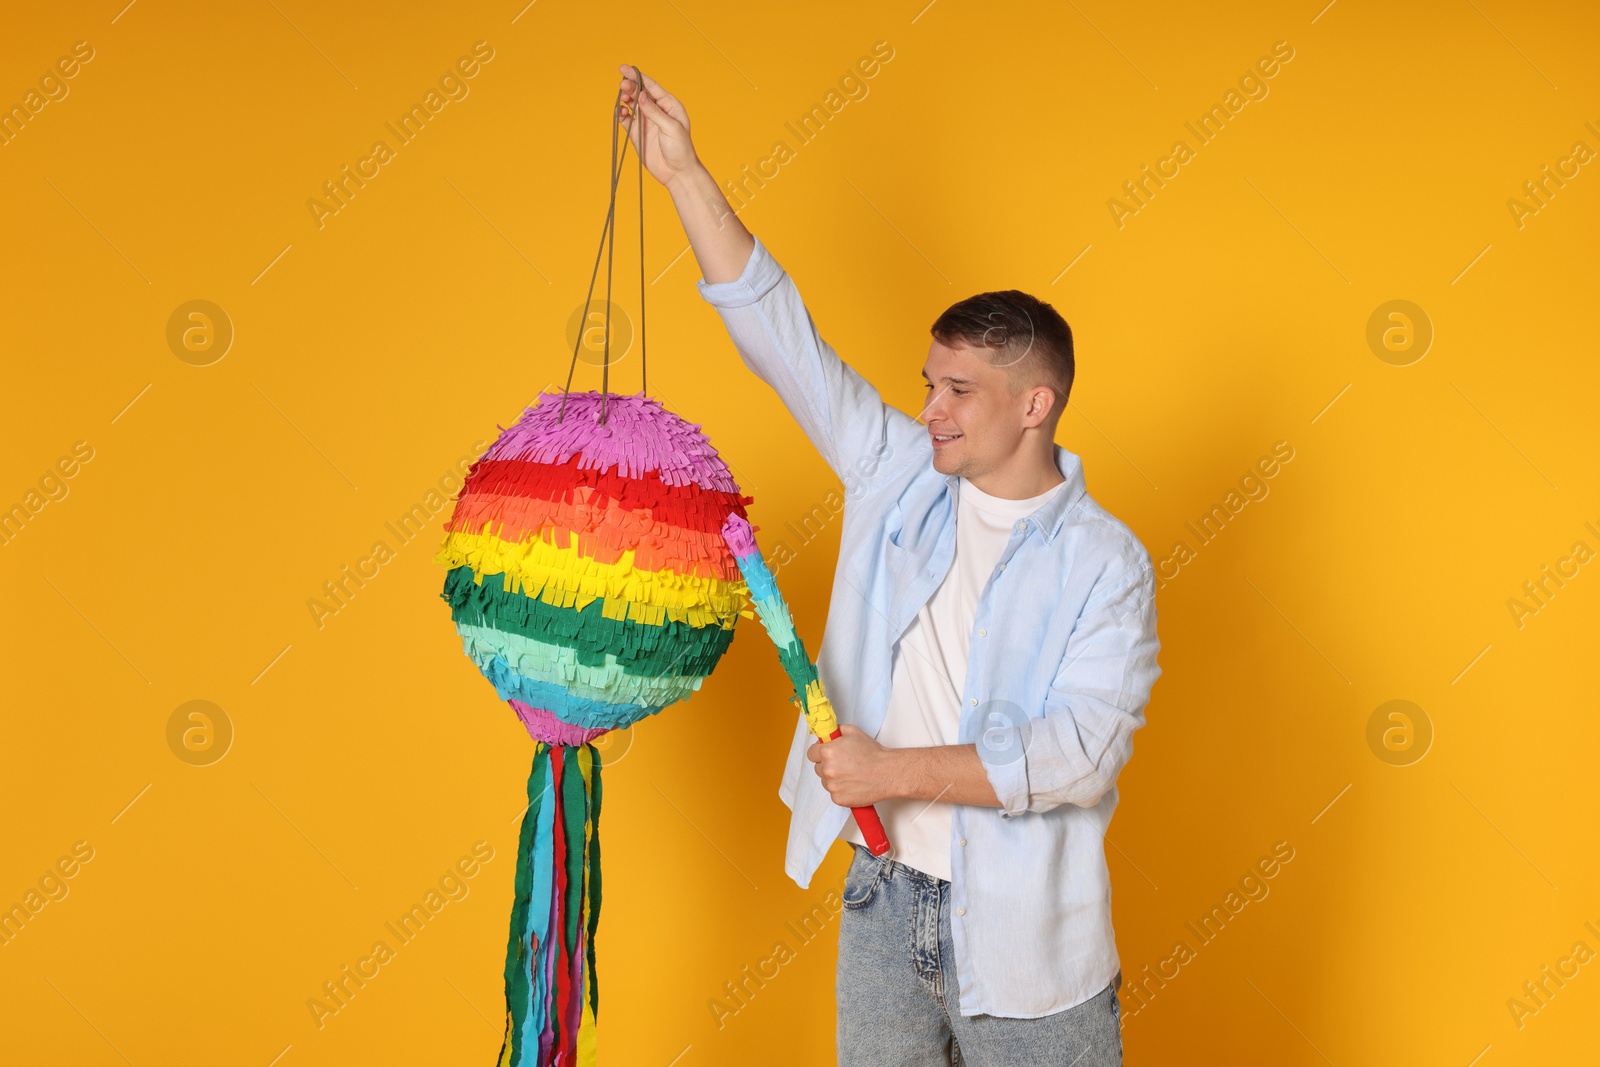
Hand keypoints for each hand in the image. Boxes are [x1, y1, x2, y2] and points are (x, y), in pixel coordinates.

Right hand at [616, 65, 700, 187]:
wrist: (677, 173)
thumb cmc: (681, 150)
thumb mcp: (671, 128)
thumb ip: (655, 112)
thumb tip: (641, 95)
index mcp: (669, 105)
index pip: (651, 86)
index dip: (638, 76)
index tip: (624, 69)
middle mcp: (656, 110)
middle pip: (639, 93)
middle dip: (630, 86)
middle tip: (622, 85)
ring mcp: (646, 121)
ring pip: (631, 104)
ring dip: (625, 99)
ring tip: (622, 98)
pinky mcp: (637, 133)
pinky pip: (626, 119)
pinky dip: (621, 114)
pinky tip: (620, 112)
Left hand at [806, 724, 896, 807]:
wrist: (888, 772)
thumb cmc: (873, 753)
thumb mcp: (853, 732)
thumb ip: (836, 731)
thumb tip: (828, 733)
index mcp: (828, 752)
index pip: (811, 753)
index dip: (819, 752)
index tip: (826, 753)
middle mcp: (827, 769)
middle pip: (818, 768)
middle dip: (827, 765)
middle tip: (843, 763)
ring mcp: (832, 786)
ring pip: (825, 781)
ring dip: (834, 778)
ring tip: (851, 774)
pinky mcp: (838, 799)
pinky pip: (834, 793)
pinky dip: (841, 790)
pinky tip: (853, 784)